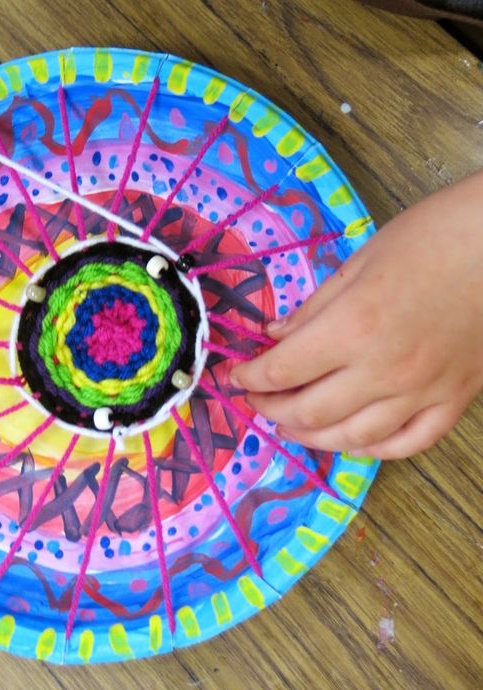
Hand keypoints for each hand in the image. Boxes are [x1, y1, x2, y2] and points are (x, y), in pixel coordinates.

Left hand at [231, 170, 482, 459]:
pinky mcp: (454, 399)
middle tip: (256, 401)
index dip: (251, 378)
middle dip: (271, 409)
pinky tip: (352, 441)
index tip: (235, 377)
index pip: (283, 370)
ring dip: (312, 438)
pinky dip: (373, 450)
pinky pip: (408, 443)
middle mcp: (383, 371)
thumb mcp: (358, 262)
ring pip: (354, 439)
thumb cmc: (431, 237)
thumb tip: (274, 337)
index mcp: (353, 328)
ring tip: (289, 427)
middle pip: (310, 411)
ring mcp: (422, 391)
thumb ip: (313, 308)